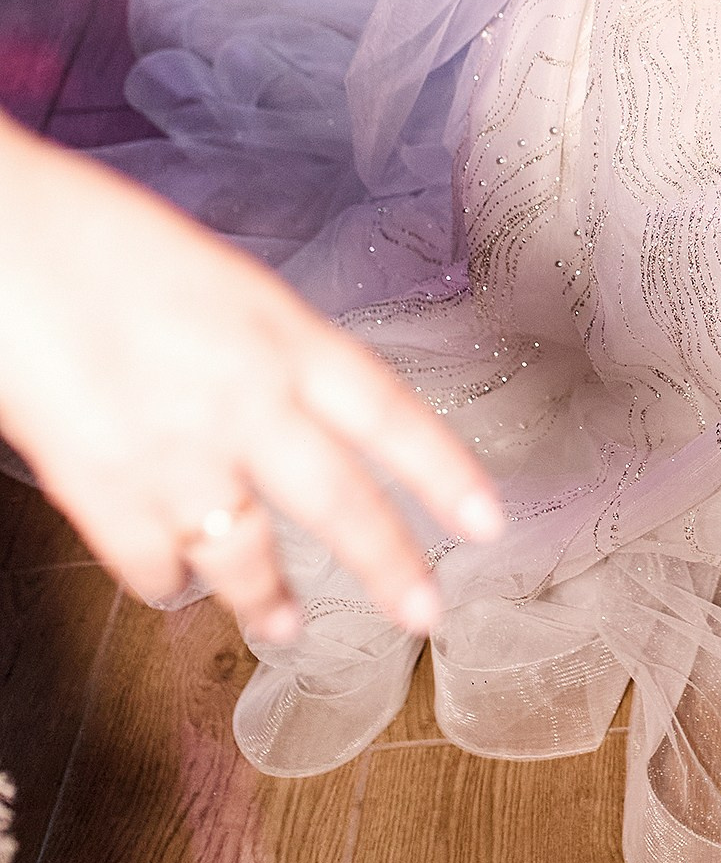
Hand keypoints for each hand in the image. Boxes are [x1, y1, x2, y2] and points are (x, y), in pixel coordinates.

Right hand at [0, 128, 502, 645]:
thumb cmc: (92, 234)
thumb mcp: (213, 275)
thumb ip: (261, 347)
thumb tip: (285, 401)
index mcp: (278, 330)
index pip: (388, 413)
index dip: (444, 473)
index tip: (486, 522)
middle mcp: (243, 398)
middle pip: (339, 501)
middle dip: (388, 566)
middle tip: (424, 614)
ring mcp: (173, 453)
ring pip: (246, 557)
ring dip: (267, 601)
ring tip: (284, 629)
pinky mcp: (100, 492)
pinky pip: (153, 567)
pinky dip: (165, 582)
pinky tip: (173, 584)